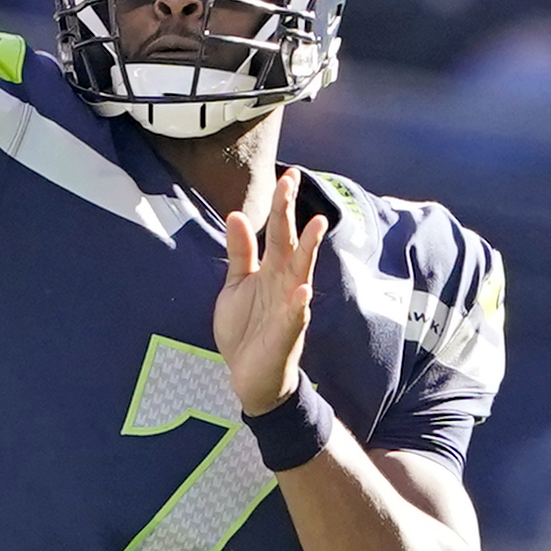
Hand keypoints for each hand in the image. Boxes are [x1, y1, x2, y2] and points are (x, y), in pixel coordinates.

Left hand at [216, 188, 326, 419]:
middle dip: (291, 213)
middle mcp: (284, 282)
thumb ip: (240, 252)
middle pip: (290, 242)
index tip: (286, 175)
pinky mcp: (288, 333)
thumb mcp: (235, 284)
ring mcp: (289, 306)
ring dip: (308, 249)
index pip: (278, 231)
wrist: (248, 374)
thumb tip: (236, 215)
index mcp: (270, 270)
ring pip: (301, 272)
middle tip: (293, 180)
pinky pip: (296, 316)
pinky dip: (299, 304)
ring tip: (315, 224)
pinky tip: (302, 290)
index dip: (281, 204)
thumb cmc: (246, 328)